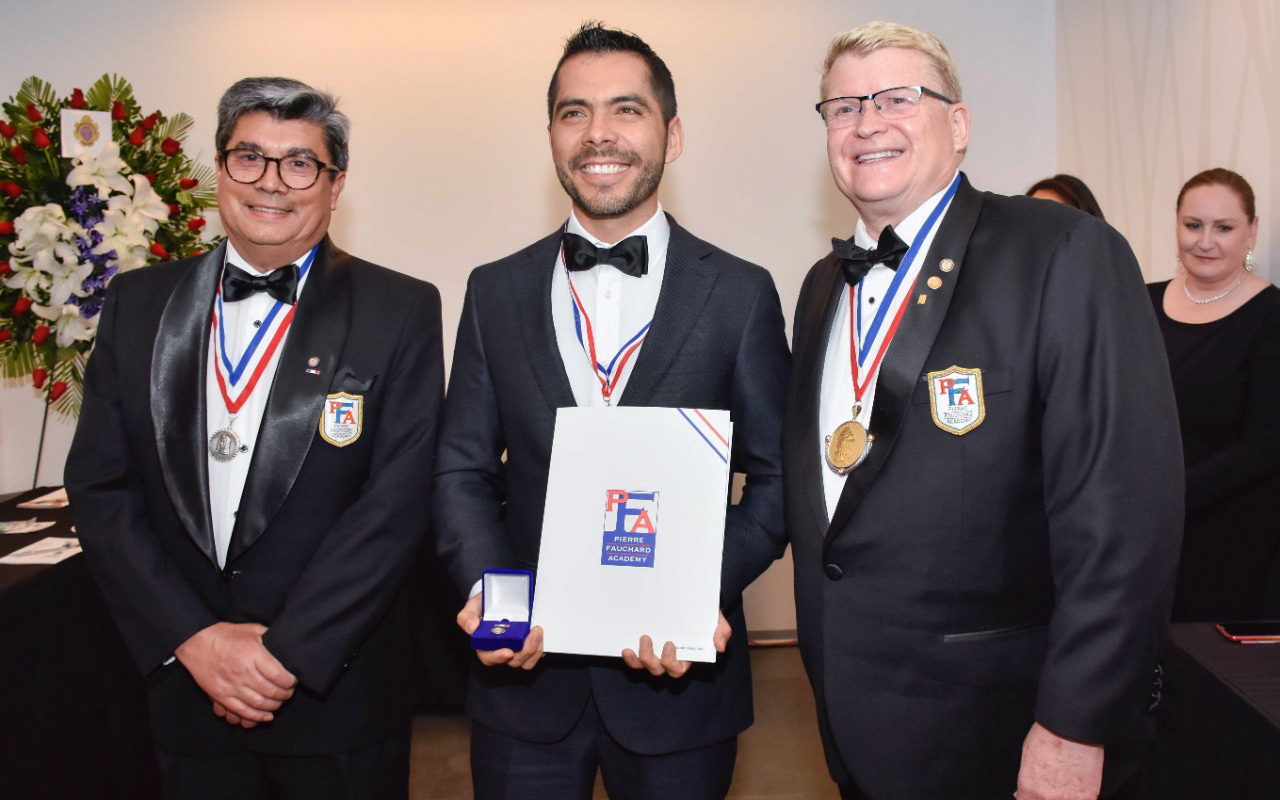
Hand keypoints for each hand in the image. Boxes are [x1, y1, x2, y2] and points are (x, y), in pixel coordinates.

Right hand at [175, 622, 296, 726]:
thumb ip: (270, 637)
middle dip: (285, 695)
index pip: (279, 675)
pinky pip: (241, 711)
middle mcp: (243, 672)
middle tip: (289, 693)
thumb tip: (286, 645)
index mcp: (252, 654)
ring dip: (274, 706)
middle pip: (271, 691)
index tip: (294, 681)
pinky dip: (256, 717)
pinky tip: (266, 717)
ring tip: (279, 702)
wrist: (196, 643)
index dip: (291, 681)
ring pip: (259, 704)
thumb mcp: (252, 629)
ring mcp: (231, 686)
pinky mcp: (221, 696)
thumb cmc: (226, 635)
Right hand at [456, 592, 544, 669]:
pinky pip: (536, 654)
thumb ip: (467, 616)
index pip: (489, 658)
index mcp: (485, 645)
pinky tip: (541, 636)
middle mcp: (501, 649)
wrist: (500, 597)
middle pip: (512, 661)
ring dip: (535, 649)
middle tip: (533, 634)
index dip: (498, 657)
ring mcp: (516, 648)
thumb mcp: (473, 606)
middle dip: (524, 651)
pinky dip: (540, 648)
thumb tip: (472, 627)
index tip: (507, 652)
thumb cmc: (485, 605)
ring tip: (537, 631)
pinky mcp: (528, 645)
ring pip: (526, 660)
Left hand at [621, 610, 730, 677]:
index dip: (671, 662)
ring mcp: (654, 653)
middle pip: (657, 669)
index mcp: (685, 656)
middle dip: (650, 658)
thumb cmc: (703, 613)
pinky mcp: (641, 646)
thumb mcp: (716, 619)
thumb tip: (720, 646)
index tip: (669, 643)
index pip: (677, 669)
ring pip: (643, 666)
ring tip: (635, 642)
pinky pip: (634, 658)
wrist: (690, 600)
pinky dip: (629, 657)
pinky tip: (625, 648)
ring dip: (637, 659)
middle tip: (646, 638)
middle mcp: (667, 658)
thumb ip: (722, 631)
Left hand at [1014, 722, 1103, 799]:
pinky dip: (1078, 797)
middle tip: (1051, 785)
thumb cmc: (1048, 736)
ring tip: (1064, 783)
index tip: (1033, 794)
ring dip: (1062, 796)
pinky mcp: (1088, 797)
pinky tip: (1077, 787)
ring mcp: (1068, 799)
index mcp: (1028, 787)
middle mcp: (1047, 797)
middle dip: (1046, 795)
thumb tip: (1023, 791)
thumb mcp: (1026, 757)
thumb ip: (1026, 779)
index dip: (1029, 797)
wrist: (1072, 727)